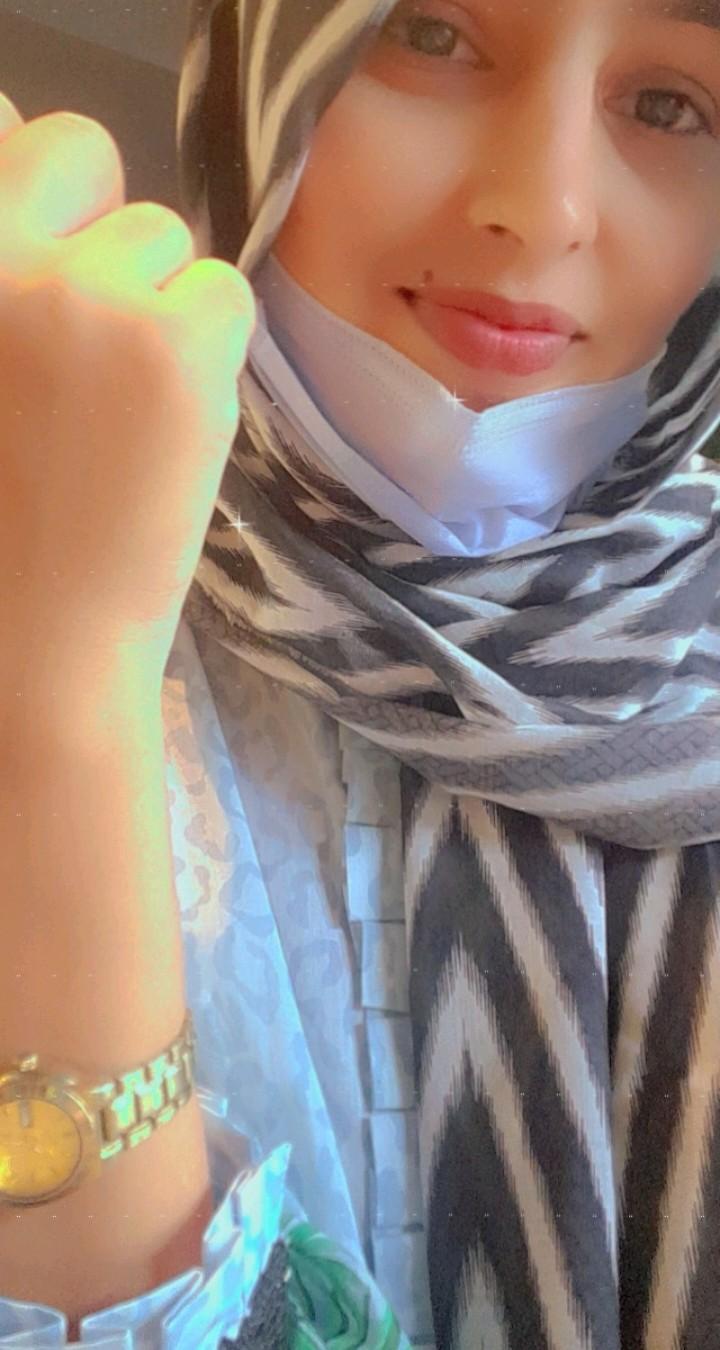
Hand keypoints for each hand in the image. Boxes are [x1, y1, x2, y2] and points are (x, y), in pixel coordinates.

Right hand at [0, 93, 254, 685]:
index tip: (49, 266)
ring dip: (160, 306)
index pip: (1, 129)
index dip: (40, 199)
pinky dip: (212, 353)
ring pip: (165, 236)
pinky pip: (224, 293)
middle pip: (83, 150)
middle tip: (102, 335)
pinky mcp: (175, 340)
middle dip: (103, 229)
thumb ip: (3, 273)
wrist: (32, 634)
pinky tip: (170, 422)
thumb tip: (16, 137)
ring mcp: (86, 291)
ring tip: (125, 406)